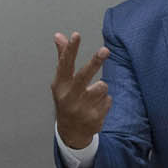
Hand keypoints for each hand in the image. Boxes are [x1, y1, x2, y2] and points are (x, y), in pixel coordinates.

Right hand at [51, 31, 110, 148]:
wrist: (71, 131)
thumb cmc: (66, 100)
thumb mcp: (61, 82)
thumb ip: (63, 58)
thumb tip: (59, 35)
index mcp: (60, 86)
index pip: (65, 64)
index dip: (70, 49)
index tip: (76, 35)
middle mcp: (69, 97)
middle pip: (84, 76)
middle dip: (95, 62)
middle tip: (105, 50)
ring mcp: (82, 108)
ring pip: (102, 86)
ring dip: (101, 89)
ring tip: (93, 96)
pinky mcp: (95, 118)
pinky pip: (108, 99)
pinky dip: (105, 101)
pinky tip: (96, 108)